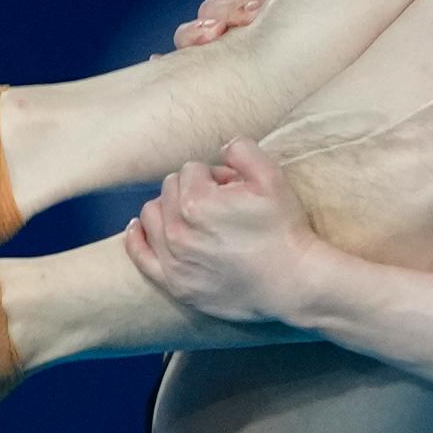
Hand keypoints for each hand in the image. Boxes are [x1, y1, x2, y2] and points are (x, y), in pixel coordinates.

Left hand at [124, 138, 322, 323]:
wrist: (294, 282)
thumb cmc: (284, 230)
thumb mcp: (272, 178)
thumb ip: (242, 150)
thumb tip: (222, 148)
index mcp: (197, 201)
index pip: (192, 170)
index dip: (217, 176)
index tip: (236, 189)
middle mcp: (177, 231)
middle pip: (170, 189)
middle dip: (193, 189)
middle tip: (222, 205)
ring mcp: (173, 260)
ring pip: (151, 215)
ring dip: (169, 209)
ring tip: (195, 217)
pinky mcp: (174, 284)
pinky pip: (139, 254)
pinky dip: (138, 236)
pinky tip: (143, 227)